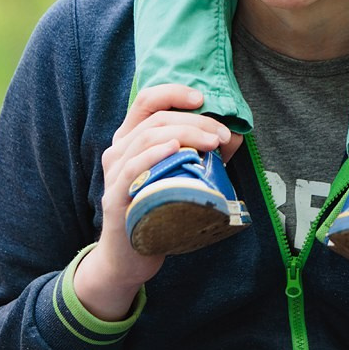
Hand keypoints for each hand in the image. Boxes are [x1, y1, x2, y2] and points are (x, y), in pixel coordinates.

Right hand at [73, 85, 240, 320]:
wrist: (130, 257)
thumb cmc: (158, 209)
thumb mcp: (179, 173)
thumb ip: (200, 151)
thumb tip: (234, 135)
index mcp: (131, 138)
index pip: (147, 100)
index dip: (174, 92)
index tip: (202, 98)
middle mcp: (118, 150)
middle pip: (156, 119)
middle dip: (194, 121)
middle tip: (222, 135)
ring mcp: (114, 174)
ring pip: (146, 137)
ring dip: (185, 134)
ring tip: (212, 144)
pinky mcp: (115, 198)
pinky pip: (131, 169)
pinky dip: (153, 154)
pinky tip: (174, 149)